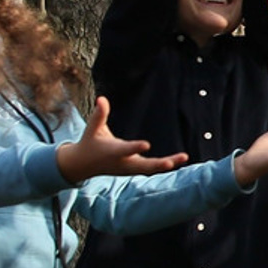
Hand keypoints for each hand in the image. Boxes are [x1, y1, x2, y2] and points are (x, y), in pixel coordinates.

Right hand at [58, 96, 186, 184]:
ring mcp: (129, 168)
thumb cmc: (89, 142)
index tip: (147, 144)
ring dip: (166, 164)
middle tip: (171, 162)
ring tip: (184, 156)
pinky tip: (180, 159)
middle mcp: (122, 162)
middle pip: (142, 166)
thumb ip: (99, 115)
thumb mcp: (92, 129)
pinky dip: (164, 165)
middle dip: (157, 164)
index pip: (125, 150)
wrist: (83, 165)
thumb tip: (102, 98)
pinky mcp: (134, 169)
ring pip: (149, 168)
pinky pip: (151, 168)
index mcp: (112, 151)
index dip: (135, 148)